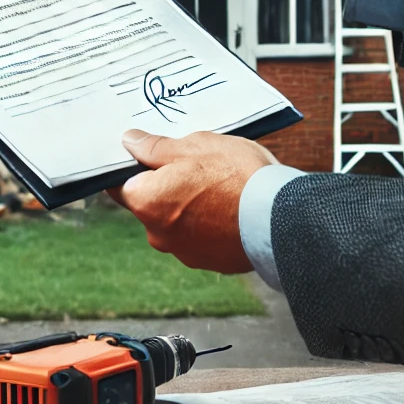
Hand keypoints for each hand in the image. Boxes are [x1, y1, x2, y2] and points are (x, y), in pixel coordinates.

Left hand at [109, 129, 277, 273]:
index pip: (120, 185)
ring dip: (188, 204)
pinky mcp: (211, 262)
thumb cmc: (236, 176)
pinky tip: (230, 206)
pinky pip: (200, 236)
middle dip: (165, 184)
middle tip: (194, 164)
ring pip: (176, 220)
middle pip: (150, 202)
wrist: (283, 219)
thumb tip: (130, 142)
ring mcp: (185, 252)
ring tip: (219, 185)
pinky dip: (209, 223)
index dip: (131, 168)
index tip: (147, 156)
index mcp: (147, 202)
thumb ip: (155, 147)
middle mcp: (158, 234)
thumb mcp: (193, 145)